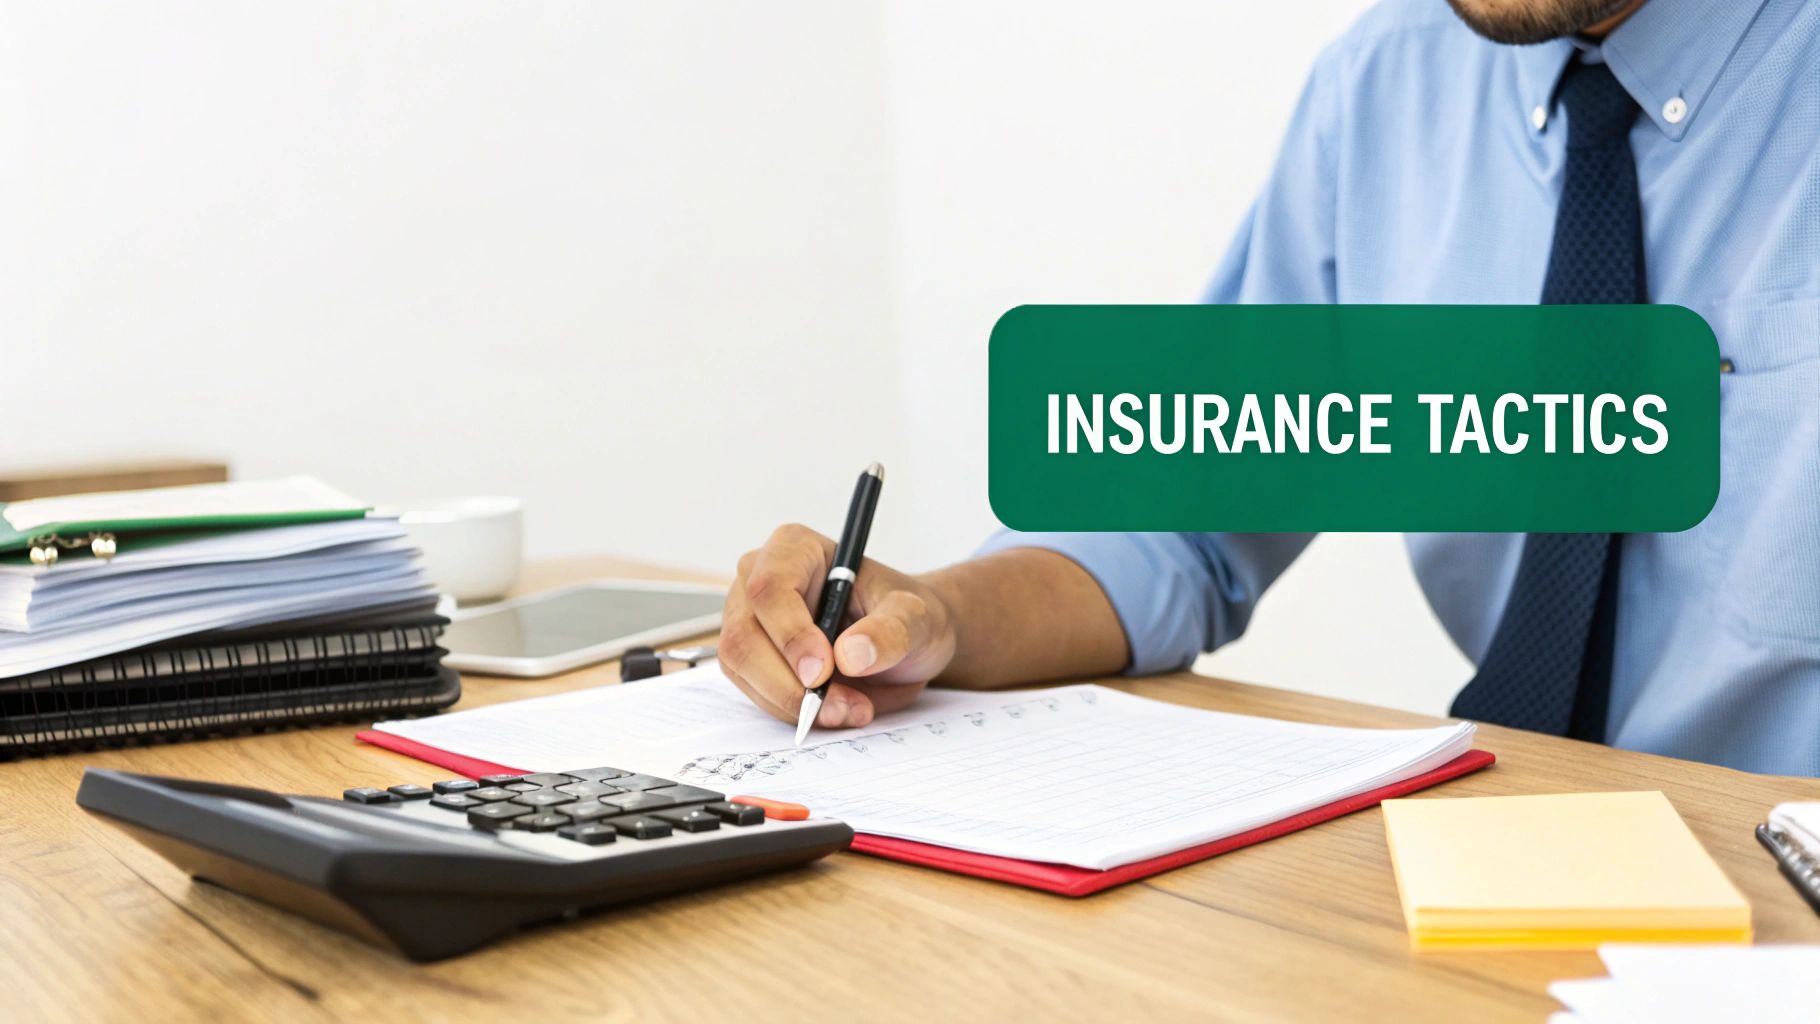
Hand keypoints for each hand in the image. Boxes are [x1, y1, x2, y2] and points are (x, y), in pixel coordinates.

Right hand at [719, 523, 957, 728]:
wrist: (904, 641)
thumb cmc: (905, 615)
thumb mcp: (915, 618)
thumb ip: (890, 632)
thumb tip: (849, 655)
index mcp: (796, 548)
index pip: (770, 588)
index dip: (791, 634)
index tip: (822, 673)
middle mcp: (759, 577)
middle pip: (744, 636)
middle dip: (790, 684)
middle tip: (841, 708)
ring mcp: (747, 618)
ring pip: (743, 670)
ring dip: (793, 703)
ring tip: (850, 708)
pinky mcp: (749, 657)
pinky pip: (754, 692)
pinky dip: (790, 710)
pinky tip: (833, 708)